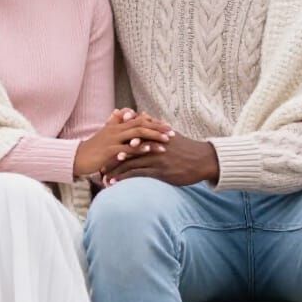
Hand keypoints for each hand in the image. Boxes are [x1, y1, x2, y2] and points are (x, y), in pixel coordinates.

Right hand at [73, 109, 173, 177]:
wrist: (77, 158)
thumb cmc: (93, 148)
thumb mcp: (104, 134)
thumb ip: (113, 123)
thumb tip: (119, 111)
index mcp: (117, 125)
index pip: (139, 119)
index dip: (154, 122)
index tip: (167, 126)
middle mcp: (116, 129)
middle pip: (141, 124)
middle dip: (158, 127)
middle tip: (172, 132)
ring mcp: (113, 139)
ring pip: (136, 134)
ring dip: (153, 136)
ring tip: (166, 141)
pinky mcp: (109, 150)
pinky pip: (126, 148)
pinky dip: (139, 148)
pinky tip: (149, 150)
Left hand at [102, 129, 218, 186]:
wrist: (203, 160)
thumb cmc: (186, 148)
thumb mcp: (170, 135)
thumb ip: (155, 127)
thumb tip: (144, 119)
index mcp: (153, 133)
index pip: (129, 135)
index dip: (114, 142)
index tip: (103, 149)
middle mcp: (152, 143)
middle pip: (125, 148)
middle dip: (110, 156)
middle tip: (98, 164)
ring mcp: (155, 156)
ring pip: (128, 161)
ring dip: (113, 169)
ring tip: (102, 176)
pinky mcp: (159, 170)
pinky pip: (136, 173)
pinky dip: (123, 177)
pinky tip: (114, 183)